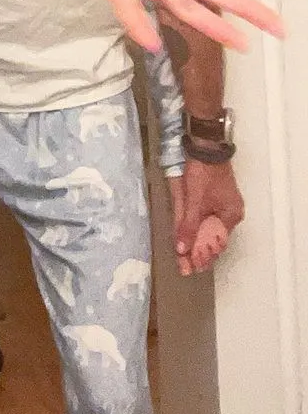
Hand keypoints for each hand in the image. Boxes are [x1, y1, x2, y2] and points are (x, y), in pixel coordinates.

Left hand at [172, 158, 243, 274]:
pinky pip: (205, 218)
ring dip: (196, 242)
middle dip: (198, 252)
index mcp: (230, 216)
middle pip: (212, 237)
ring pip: (208, 228)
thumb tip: (182, 249)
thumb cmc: (203, 172)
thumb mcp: (194, 201)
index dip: (201, 257)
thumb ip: (188, 225)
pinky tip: (187, 237)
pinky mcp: (213, 197)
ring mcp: (222, 204)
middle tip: (184, 268)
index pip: (215, 244)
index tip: (189, 269)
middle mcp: (229, 213)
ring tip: (185, 258)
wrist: (205, 145)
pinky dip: (196, 228)